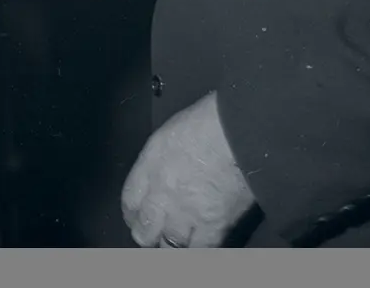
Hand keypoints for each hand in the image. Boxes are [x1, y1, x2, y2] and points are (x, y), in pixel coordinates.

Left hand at [121, 91, 256, 247]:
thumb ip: (159, 159)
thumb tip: (159, 176)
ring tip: (179, 240)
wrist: (240, 128)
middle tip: (157, 233)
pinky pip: (199, 251)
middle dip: (149, 234)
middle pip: (144, 231)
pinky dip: (198, 249)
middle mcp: (162, 192)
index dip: (134, 213)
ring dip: (172, 244)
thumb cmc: (210, 120)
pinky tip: (201, 243)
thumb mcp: (172, 132)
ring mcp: (186, 212)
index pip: (129, 202)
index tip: (139, 216)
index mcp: (150, 164)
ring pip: (168, 246)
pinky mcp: (213, 226)